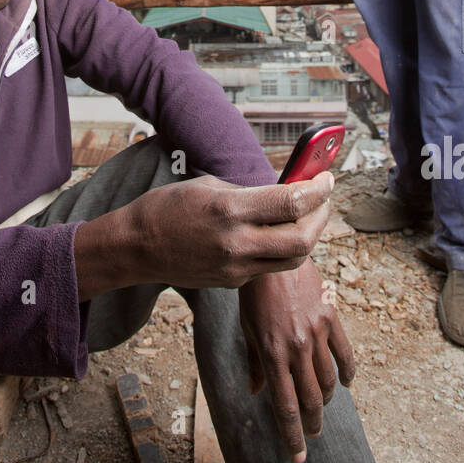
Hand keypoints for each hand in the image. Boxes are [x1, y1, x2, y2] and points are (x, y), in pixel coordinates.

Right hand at [73, 173, 332, 300]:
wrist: (136, 247)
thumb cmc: (168, 208)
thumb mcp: (210, 186)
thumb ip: (250, 193)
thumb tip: (284, 192)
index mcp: (230, 209)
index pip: (291, 202)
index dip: (317, 190)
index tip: (327, 179)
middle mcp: (236, 243)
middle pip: (302, 239)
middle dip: (321, 217)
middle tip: (323, 200)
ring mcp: (235, 268)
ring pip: (292, 259)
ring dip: (308, 237)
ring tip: (308, 217)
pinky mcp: (232, 282)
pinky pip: (269, 267)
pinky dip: (282, 249)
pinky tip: (279, 233)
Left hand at [239, 254, 354, 462]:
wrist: (275, 252)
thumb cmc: (254, 291)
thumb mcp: (247, 327)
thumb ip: (255, 361)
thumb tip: (256, 391)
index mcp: (271, 354)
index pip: (285, 407)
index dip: (292, 436)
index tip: (297, 457)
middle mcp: (296, 348)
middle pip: (310, 400)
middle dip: (311, 425)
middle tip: (312, 436)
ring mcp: (317, 334)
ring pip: (328, 381)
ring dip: (326, 401)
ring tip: (321, 409)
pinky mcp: (331, 318)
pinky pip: (345, 353)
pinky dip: (347, 372)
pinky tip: (344, 383)